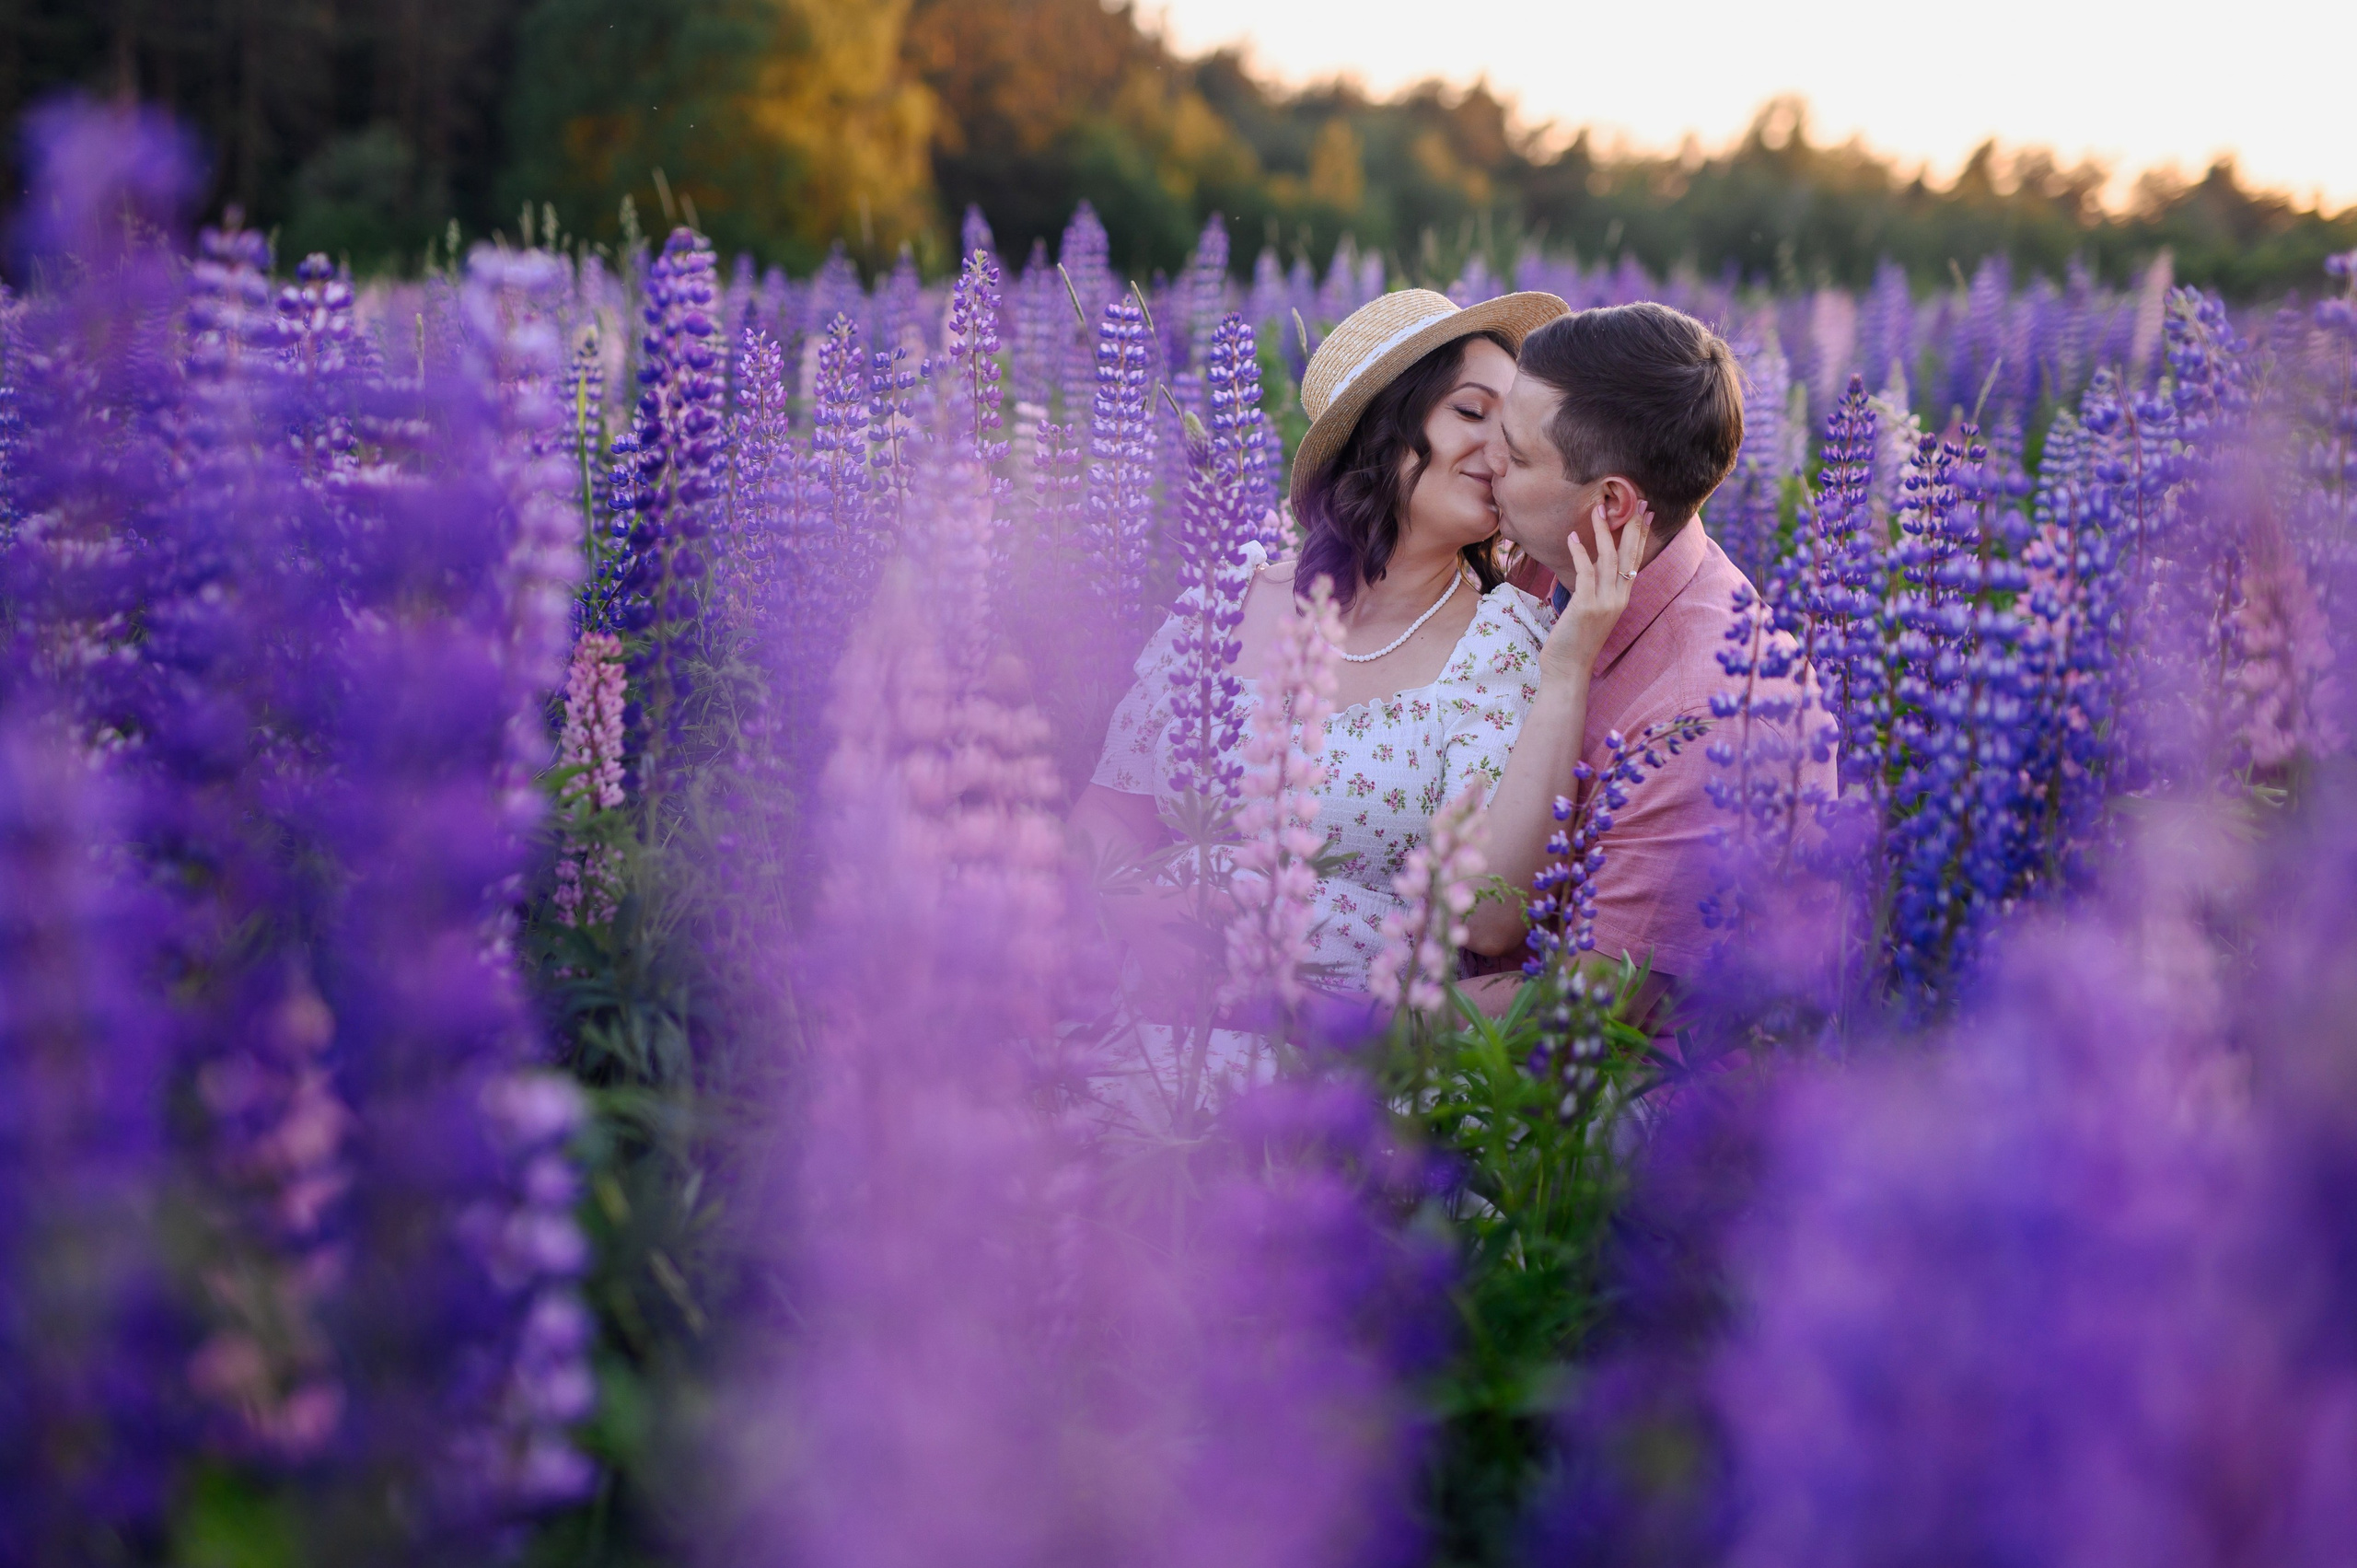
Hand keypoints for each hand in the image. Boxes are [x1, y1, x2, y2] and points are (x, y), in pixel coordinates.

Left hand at [1538, 500, 1651, 682]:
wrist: (1568, 671)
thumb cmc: (1575, 641)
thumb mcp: (1591, 611)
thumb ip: (1596, 588)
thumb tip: (1593, 563)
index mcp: (1622, 599)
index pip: (1635, 561)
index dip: (1641, 536)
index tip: (1646, 514)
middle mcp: (1618, 599)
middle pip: (1629, 556)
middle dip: (1633, 527)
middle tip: (1637, 501)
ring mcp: (1604, 603)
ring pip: (1608, 560)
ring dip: (1603, 532)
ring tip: (1598, 509)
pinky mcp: (1586, 607)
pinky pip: (1585, 573)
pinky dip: (1579, 553)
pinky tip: (1572, 537)